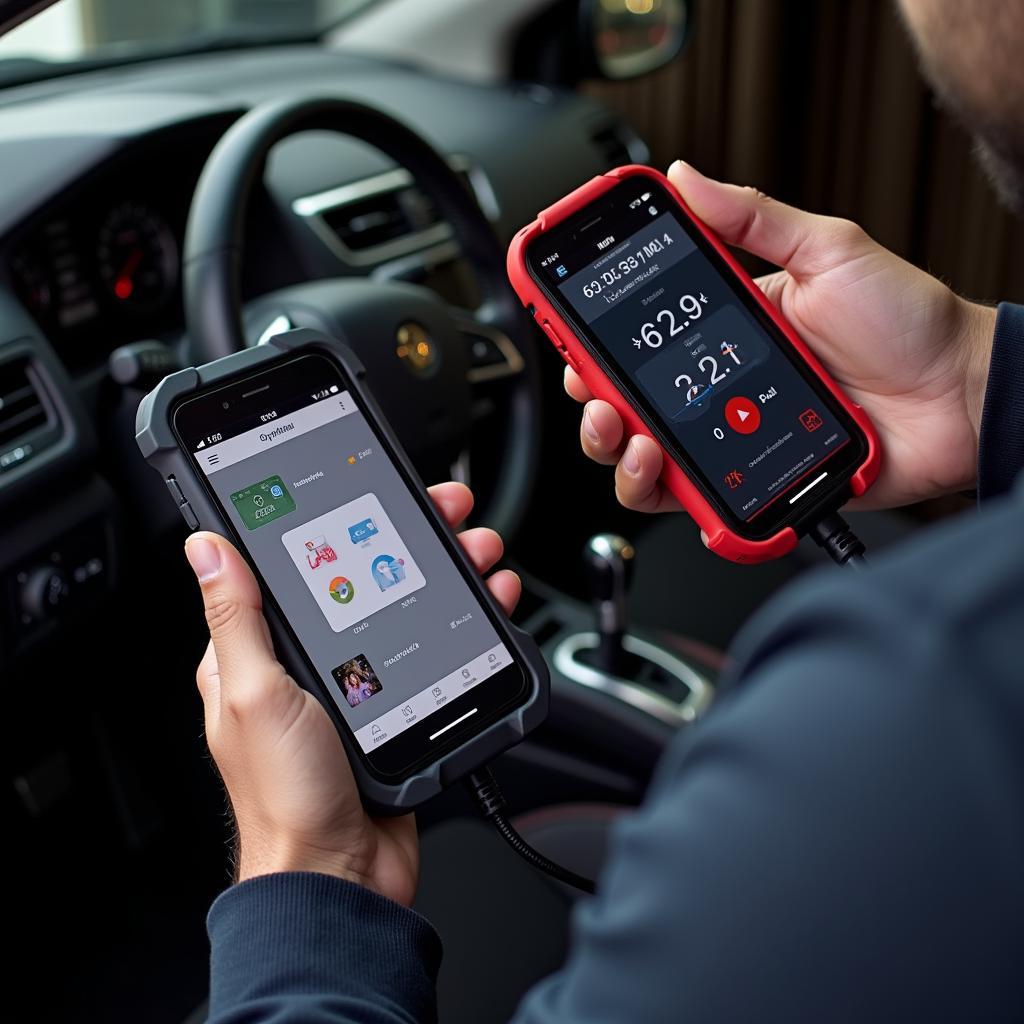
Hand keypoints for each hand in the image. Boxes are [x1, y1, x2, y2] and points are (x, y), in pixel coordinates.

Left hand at [184, 482, 519, 906]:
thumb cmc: (287, 798)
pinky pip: (432, 649)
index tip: (376, 489)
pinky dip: (462, 621)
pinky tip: (485, 604)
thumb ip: (238, 618)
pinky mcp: (395, 708)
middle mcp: (307, 663)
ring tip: (479, 552)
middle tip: (450, 513)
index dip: (341, 522)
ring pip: (406, 606)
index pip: (300, 564)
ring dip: (446, 572)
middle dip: (412, 539)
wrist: (342, 877)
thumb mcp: (256, 693)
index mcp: (260, 653)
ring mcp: (355, 685)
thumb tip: (208, 546)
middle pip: (365, 577)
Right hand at [570, 160, 996, 513]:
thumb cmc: (906, 324)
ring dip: (616, 451)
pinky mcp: (747, 483)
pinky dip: (663, 495)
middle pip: (626, 404)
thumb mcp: (827, 251)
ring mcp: (728, 439)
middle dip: (592, 399)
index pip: (640, 336)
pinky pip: (687, 502)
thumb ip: (753, 218)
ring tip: (629, 435)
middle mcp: (717, 389)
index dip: (592, 336)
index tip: (566, 323)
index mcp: (723, 330)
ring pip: (643, 460)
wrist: (960, 397)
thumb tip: (686, 178)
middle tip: (593, 388)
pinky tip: (663, 473)